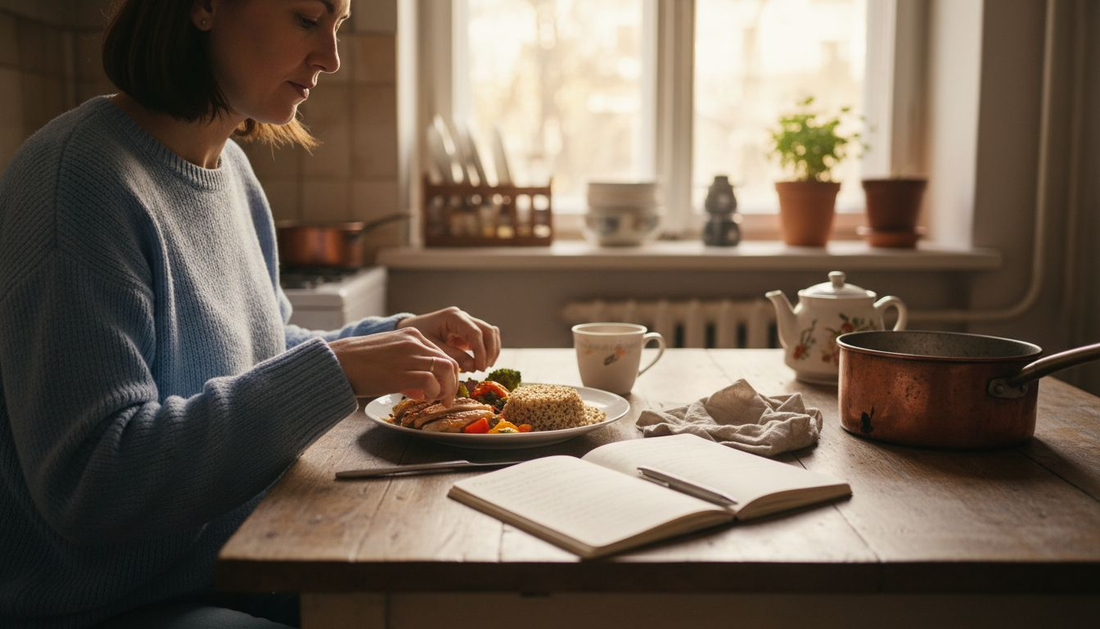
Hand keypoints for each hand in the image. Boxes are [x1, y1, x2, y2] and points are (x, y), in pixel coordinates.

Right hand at [328, 327, 459, 404]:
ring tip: (439, 400)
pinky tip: (424, 399)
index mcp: (411, 335)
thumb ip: (408, 369)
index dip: (448, 374)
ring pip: (446, 369)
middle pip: (450, 361)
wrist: (337, 361)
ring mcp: (409, 356)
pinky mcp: (401, 372)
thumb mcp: (389, 358)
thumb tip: (422, 391)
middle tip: (447, 399)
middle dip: (453, 383)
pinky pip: (431, 382)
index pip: (443, 353)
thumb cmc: (359, 363)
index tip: (445, 389)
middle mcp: (414, 342)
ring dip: (447, 388)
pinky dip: (433, 393)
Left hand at [397, 307, 500, 371]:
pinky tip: (481, 363)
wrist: (411, 330)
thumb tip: (474, 367)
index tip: (480, 368)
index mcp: (453, 317)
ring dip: (492, 350)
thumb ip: (453, 356)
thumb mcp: (433, 348)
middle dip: (490, 351)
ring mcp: (467, 323)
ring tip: (484, 367)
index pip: (475, 333)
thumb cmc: (418, 337)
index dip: (481, 351)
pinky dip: (487, 350)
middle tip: (484, 369)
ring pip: (491, 333)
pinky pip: (485, 338)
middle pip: (488, 331)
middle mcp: (463, 317)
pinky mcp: (468, 331)